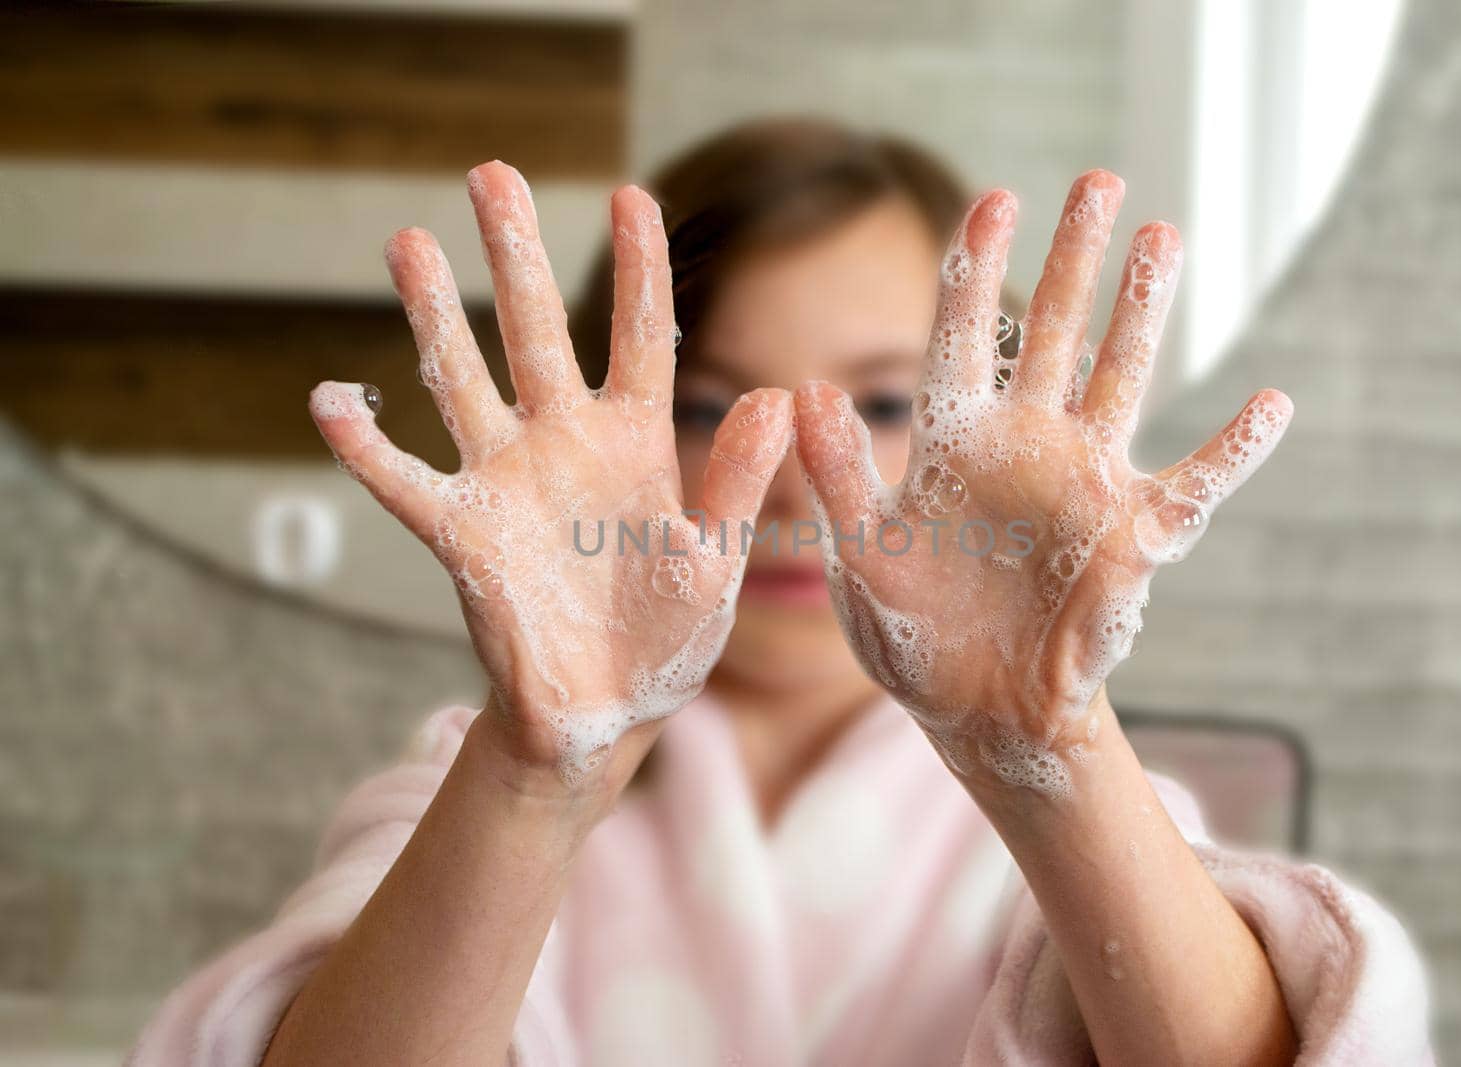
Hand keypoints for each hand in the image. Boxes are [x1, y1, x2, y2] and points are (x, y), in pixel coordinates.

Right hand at [309, 161, 790, 792]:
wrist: (607, 710)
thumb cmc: (669, 634)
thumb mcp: (714, 558)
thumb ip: (737, 481)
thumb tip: (779, 397)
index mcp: (638, 441)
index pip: (641, 335)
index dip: (638, 267)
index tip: (631, 194)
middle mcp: (566, 442)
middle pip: (538, 331)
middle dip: (515, 255)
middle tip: (491, 173)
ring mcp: (508, 481)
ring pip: (463, 381)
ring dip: (435, 316)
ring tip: (410, 241)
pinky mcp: (463, 534)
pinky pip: (405, 482)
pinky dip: (366, 448)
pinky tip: (330, 402)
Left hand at [794, 171, 1290, 797]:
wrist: (978, 709)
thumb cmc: (912, 635)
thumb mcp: (862, 558)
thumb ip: (838, 478)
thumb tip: (807, 390)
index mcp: (952, 442)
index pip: (965, 334)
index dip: (979, 266)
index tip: (997, 195)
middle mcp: (1024, 444)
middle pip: (1054, 331)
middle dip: (1075, 256)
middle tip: (1098, 179)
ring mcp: (1083, 482)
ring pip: (1121, 376)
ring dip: (1144, 310)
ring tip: (1165, 234)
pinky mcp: (1131, 535)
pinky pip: (1194, 483)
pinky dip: (1234, 450)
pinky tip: (1272, 403)